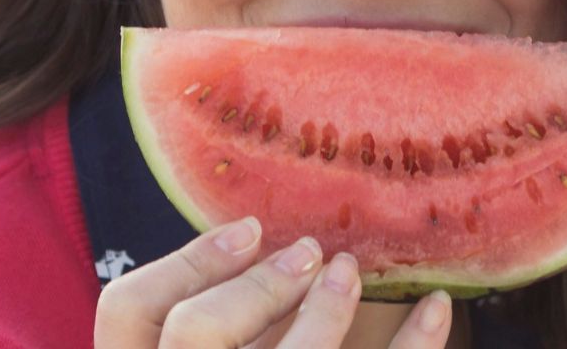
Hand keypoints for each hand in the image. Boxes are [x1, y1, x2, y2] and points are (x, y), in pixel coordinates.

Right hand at [93, 216, 453, 347]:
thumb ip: (218, 326)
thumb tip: (258, 241)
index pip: (129, 309)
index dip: (186, 260)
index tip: (252, 229)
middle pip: (195, 328)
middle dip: (259, 283)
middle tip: (311, 252)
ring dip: (327, 310)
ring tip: (350, 273)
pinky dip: (415, 343)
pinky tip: (437, 308)